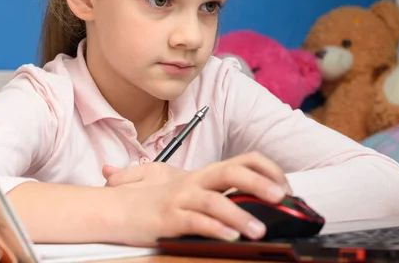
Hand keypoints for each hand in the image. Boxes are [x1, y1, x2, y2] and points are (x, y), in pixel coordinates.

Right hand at [102, 151, 292, 245]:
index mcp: (204, 174)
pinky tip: (229, 237)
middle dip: (261, 183)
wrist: (112, 208)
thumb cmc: (149, 198)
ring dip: (239, 214)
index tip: (285, 186)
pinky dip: (213, 228)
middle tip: (282, 198)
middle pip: (232, 172)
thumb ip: (213, 189)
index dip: (267, 169)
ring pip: (214, 200)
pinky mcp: (167, 219)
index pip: (243, 160)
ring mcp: (180, 199)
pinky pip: (194, 222)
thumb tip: (251, 194)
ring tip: (258, 231)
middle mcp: (195, 181)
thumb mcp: (185, 188)